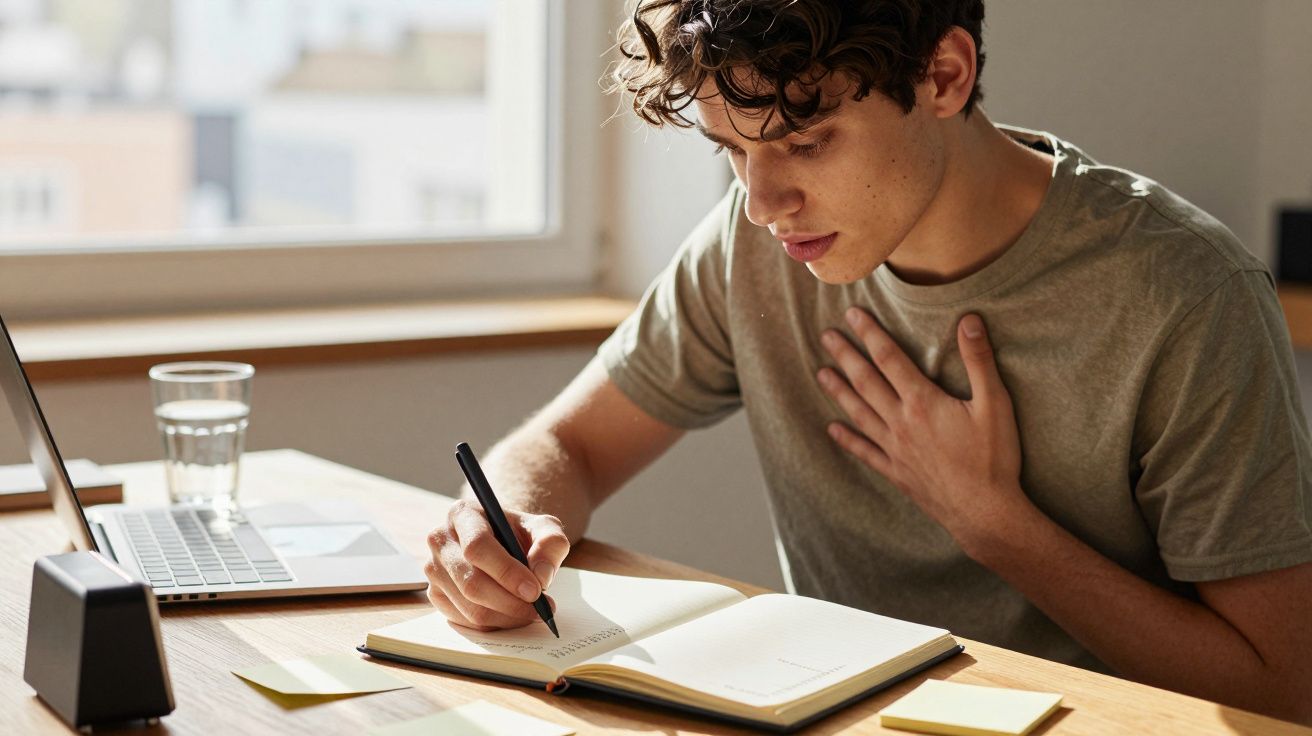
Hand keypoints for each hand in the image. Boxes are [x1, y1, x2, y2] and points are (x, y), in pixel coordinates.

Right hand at [425, 499, 568, 630]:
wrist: (502, 541)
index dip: (507, 572)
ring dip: (506, 616)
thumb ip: (551, 544)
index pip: (478, 547)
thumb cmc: (520, 533)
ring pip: (469, 607)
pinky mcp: (435, 594)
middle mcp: (441, 540)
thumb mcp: (544, 528)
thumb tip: (541, 576)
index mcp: (463, 514)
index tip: (535, 590)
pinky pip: (465, 620)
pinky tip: (512, 614)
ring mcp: (434, 570)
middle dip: (510, 602)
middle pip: (471, 582)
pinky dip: (494, 624)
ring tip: (532, 612)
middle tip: (540, 609)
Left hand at [817, 308, 1028, 545]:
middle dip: (846, 355)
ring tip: (821, 374)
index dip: (870, 333)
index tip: (852, 314)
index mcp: (922, 401)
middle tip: (826, 336)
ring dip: (839, 392)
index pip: (889, 358)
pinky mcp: (896, 471)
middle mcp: (901, 422)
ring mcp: (895, 449)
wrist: (985, 513)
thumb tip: (970, 320)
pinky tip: (833, 429)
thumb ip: (979, 361)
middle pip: (866, 382)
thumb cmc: (994, 458)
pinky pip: (865, 452)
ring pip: (859, 413)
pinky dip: (848, 439)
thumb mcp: (995, 404)